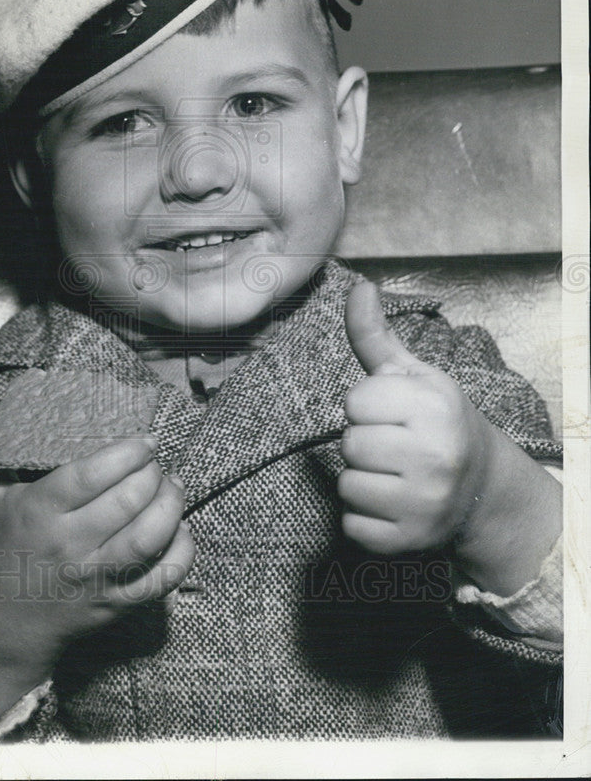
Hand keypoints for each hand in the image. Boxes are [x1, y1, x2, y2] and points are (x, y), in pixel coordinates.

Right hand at [0, 395, 193, 729]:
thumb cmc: (0, 550)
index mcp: (39, 513)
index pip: (90, 475)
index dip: (126, 453)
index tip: (145, 441)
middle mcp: (69, 546)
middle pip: (127, 502)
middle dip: (152, 474)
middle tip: (156, 464)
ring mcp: (94, 579)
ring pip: (149, 539)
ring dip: (171, 507)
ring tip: (174, 487)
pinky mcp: (115, 604)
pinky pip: (161, 579)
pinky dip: (181, 552)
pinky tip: (181, 530)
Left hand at [338, 281, 492, 555]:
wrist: (482, 488)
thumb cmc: (437, 421)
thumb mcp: (414, 375)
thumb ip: (376, 335)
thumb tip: (358, 286)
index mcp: (435, 408)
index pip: (353, 403)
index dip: (365, 407)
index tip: (391, 415)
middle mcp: (434, 456)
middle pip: (348, 445)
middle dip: (363, 443)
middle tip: (393, 447)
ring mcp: (423, 503)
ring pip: (347, 486)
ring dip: (361, 480)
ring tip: (393, 475)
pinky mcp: (409, 542)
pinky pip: (352, 525)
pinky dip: (364, 517)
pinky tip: (393, 504)